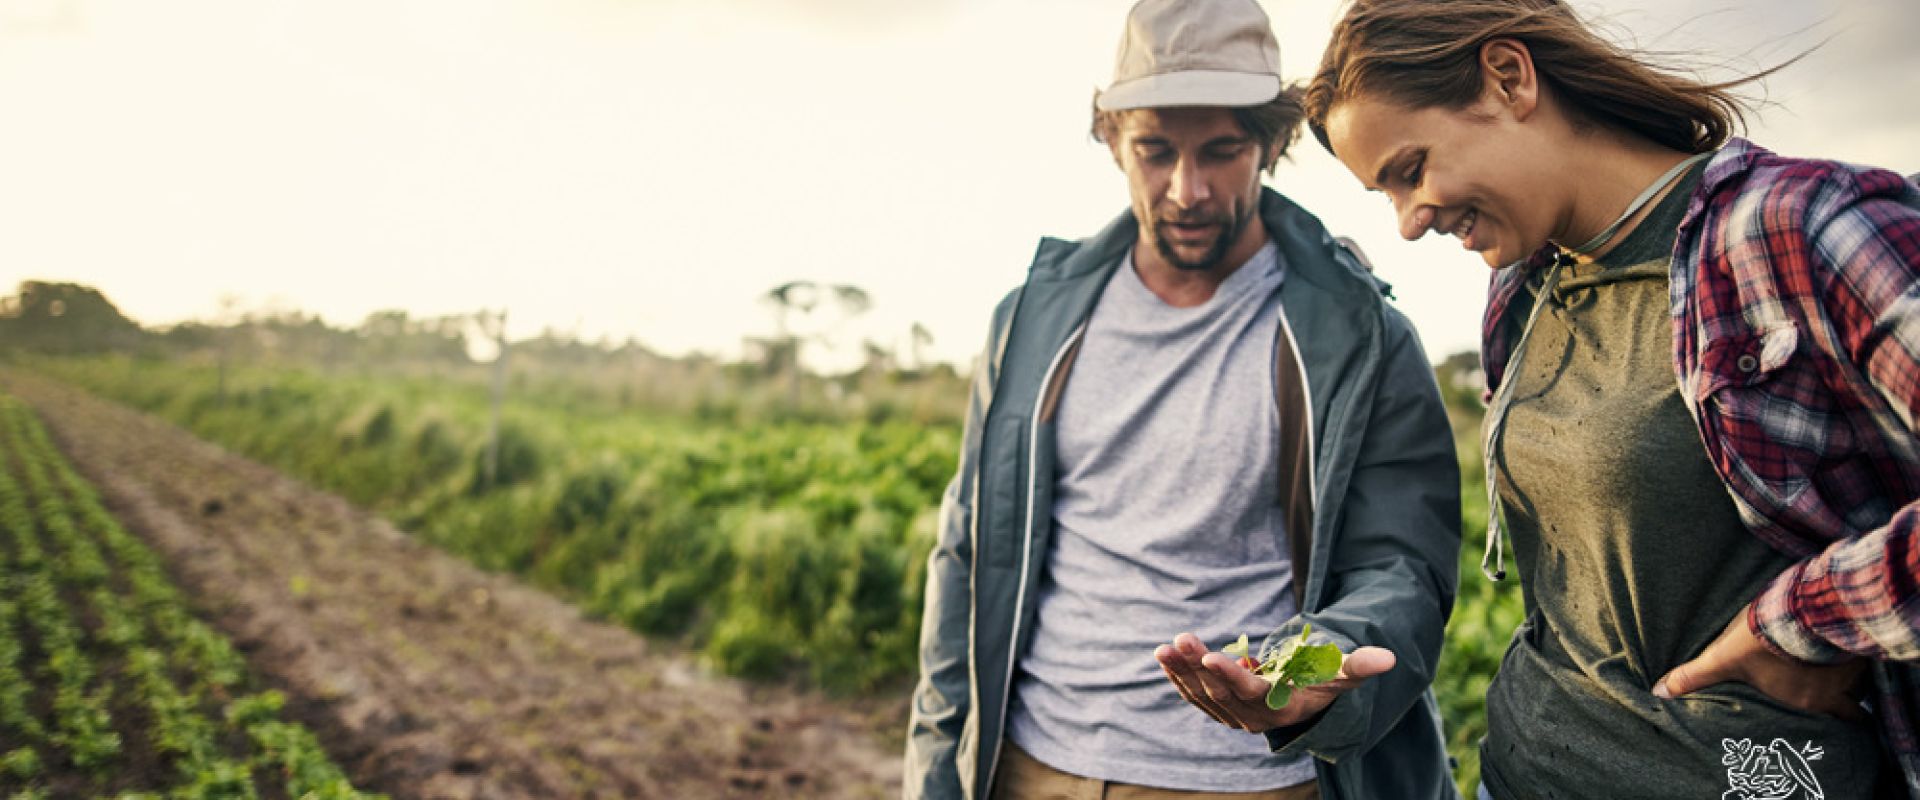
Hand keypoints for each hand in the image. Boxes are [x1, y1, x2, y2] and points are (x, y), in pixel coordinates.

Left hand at [1154, 631, 1395, 732]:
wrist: (1303, 701)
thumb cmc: (1324, 682)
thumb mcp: (1341, 674)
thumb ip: (1359, 665)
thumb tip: (1389, 658)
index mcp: (1280, 709)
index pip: (1251, 695)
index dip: (1230, 677)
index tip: (1210, 658)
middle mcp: (1252, 717)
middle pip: (1220, 692)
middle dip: (1198, 666)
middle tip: (1181, 639)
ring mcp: (1231, 714)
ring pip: (1201, 693)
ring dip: (1182, 670)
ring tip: (1166, 646)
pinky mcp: (1218, 708)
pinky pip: (1193, 693)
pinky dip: (1178, 676)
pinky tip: (1165, 655)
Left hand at [1653, 603, 1868, 722]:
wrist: (1799, 605)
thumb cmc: (1760, 636)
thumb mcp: (1722, 657)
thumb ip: (1694, 676)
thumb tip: (1659, 692)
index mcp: (1803, 701)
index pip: (1830, 720)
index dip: (1829, 718)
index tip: (1824, 714)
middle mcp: (1832, 692)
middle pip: (1849, 707)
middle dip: (1843, 703)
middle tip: (1832, 694)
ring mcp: (1849, 668)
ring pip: (1859, 682)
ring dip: (1848, 676)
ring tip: (1833, 666)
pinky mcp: (1857, 642)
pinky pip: (1863, 655)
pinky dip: (1854, 651)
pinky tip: (1841, 639)